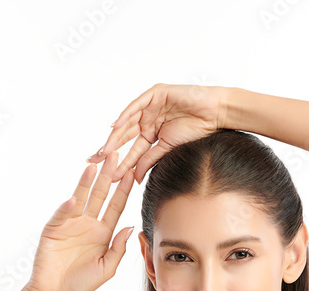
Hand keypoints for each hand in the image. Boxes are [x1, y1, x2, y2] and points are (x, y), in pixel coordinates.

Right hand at [24, 151, 135, 290]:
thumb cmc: (82, 284)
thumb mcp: (107, 269)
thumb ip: (118, 249)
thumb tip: (129, 227)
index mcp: (103, 232)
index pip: (116, 206)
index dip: (123, 190)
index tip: (132, 173)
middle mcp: (88, 224)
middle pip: (100, 195)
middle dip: (107, 176)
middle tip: (114, 156)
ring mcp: (70, 224)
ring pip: (81, 199)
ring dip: (86, 183)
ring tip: (94, 166)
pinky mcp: (54, 229)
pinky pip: (62, 215)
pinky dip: (67, 208)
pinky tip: (74, 199)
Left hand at [87, 83, 229, 183]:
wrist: (214, 113)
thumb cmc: (197, 130)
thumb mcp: (168, 148)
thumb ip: (149, 160)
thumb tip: (134, 179)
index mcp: (151, 134)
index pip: (130, 150)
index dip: (119, 161)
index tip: (107, 175)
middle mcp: (147, 120)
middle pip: (124, 136)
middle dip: (109, 149)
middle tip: (94, 161)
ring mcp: (150, 106)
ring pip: (127, 122)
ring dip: (115, 136)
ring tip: (104, 150)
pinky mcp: (155, 94)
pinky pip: (137, 105)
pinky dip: (127, 115)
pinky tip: (116, 126)